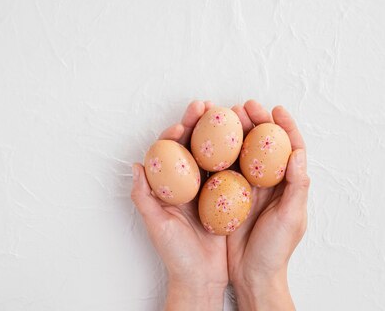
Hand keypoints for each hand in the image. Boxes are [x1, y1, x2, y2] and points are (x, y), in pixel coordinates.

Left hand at [131, 100, 226, 310]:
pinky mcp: (228, 196)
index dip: (176, 134)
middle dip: (199, 124)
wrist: (201, 278)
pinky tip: (247, 141)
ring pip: (214, 153)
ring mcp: (209, 188)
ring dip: (221, 133)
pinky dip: (239, 154)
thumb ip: (145, 197)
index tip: (183, 123)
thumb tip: (137, 165)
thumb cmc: (175, 255)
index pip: (170, 152)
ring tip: (229, 114)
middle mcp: (189, 183)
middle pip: (194, 146)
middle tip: (206, 106)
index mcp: (170, 187)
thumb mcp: (158, 226)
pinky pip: (233, 170)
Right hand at [227, 100, 309, 310]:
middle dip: (254, 121)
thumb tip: (298, 153)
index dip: (284, 126)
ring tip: (223, 116)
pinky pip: (222, 169)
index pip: (289, 147)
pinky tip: (207, 142)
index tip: (275, 109)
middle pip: (262, 144)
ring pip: (241, 152)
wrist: (252, 274)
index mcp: (287, 184)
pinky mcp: (227, 195)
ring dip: (234, 132)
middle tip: (242, 106)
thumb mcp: (292, 218)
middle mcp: (268, 182)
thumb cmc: (276, 249)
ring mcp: (246, 187)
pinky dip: (216, 153)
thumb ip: (296, 186)